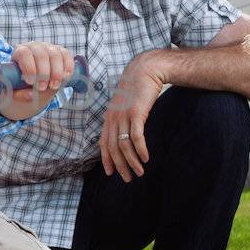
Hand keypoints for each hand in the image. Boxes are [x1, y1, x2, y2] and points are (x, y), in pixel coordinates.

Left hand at [9, 41, 74, 100]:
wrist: (33, 85)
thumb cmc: (22, 86)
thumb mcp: (18, 92)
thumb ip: (20, 94)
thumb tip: (29, 95)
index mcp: (20, 52)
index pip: (24, 54)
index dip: (28, 67)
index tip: (31, 82)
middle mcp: (34, 47)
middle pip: (41, 55)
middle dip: (43, 73)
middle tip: (42, 88)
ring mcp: (49, 48)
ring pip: (55, 55)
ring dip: (56, 72)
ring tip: (54, 86)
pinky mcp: (61, 52)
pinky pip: (66, 55)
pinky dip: (68, 66)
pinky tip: (66, 77)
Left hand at [101, 54, 166, 181]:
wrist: (145, 70)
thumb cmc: (137, 88)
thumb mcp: (125, 105)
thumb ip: (123, 118)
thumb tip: (126, 133)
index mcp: (109, 118)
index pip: (103, 143)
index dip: (106, 159)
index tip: (111, 173)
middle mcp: (113, 118)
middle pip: (113, 148)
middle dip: (120, 166)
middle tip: (128, 179)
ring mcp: (123, 116)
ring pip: (124, 146)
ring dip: (132, 162)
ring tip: (140, 172)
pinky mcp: (136, 113)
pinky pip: (136, 137)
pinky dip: (140, 150)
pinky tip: (146, 158)